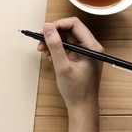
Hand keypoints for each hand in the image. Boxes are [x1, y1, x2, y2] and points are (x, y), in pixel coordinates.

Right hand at [37, 17, 102, 131]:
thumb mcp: (62, 66)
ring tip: (42, 52)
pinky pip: (67, 47)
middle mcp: (91, 47)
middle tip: (40, 42)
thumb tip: (47, 28)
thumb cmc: (76, 90)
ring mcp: (86, 53)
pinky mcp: (80, 58)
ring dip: (53, 43)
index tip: (44, 30)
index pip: (74, 24)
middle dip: (53, 35)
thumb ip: (55, 45)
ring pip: (67, 39)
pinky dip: (56, 50)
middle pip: (69, 30)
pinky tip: (49, 57)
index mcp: (92, 47)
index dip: (58, 25)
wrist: (82, 107)